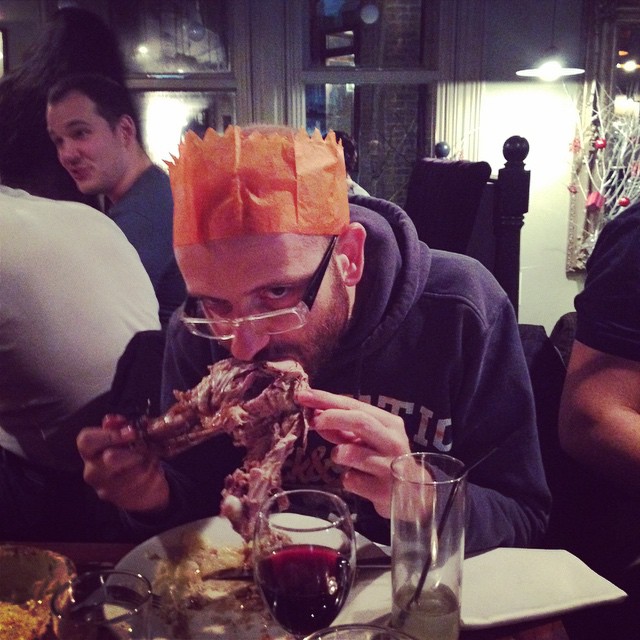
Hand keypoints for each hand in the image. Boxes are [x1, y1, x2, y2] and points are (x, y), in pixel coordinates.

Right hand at [77, 414, 169, 512]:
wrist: (139, 486)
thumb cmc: (129, 455)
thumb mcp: (125, 439)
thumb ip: (118, 427)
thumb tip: (112, 419)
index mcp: (89, 452)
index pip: (87, 440)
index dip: (110, 434)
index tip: (132, 431)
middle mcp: (92, 472)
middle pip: (111, 457)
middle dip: (134, 451)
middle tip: (145, 447)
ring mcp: (105, 489)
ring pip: (133, 472)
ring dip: (148, 462)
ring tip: (151, 457)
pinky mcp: (122, 500)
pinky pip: (144, 483)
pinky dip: (154, 473)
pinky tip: (153, 470)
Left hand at [296, 388, 410, 517]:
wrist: (413, 496)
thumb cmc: (383, 460)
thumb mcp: (365, 441)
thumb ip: (341, 429)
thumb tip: (314, 416)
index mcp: (389, 423)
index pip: (355, 405)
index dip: (327, 399)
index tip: (304, 395)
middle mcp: (393, 441)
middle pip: (360, 421)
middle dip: (332, 417)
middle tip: (312, 421)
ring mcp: (390, 466)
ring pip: (352, 453)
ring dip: (338, 453)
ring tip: (342, 458)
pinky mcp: (383, 491)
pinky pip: (351, 480)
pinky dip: (347, 478)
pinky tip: (358, 480)